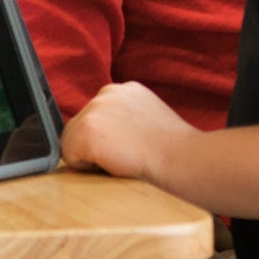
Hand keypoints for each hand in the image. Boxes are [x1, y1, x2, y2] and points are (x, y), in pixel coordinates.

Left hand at [60, 81, 196, 184]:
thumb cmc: (179, 153)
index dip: (108, 141)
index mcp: (124, 90)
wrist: (189, 161)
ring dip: (92, 158)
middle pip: (80, 127)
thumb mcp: (151, 123)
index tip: (130, 150)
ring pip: (72, 141)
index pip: (97, 118)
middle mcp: (107, 92)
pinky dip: (87, 168)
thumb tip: (109, 139)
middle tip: (129, 159)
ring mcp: (96, 109)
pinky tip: (117, 165)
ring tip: (125, 162)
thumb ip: (127, 122)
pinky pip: (70, 156)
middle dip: (97, 148)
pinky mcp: (88, 130)